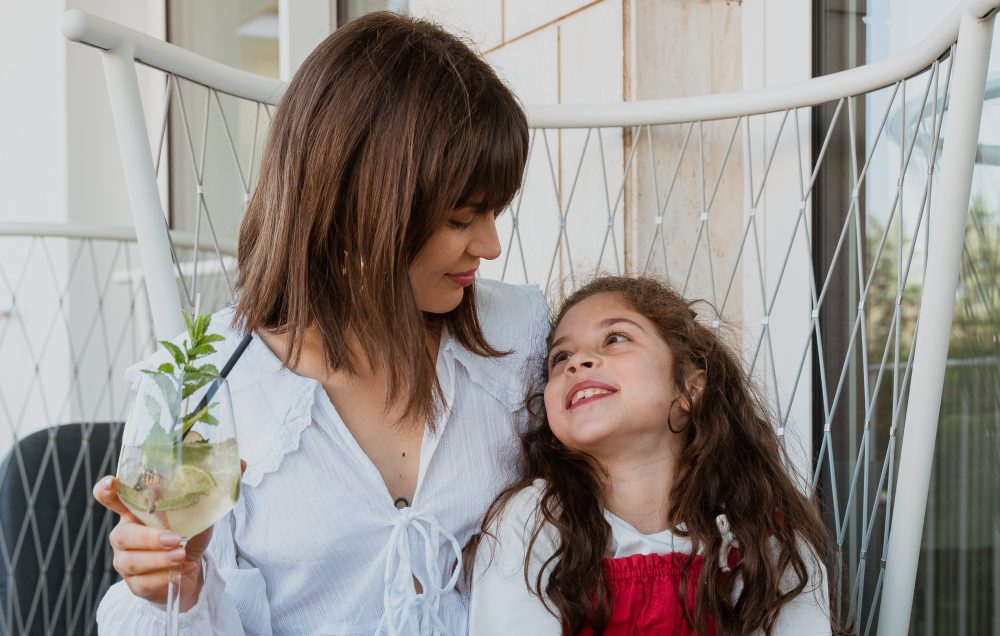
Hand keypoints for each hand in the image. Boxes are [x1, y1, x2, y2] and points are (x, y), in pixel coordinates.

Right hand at [93, 460, 245, 610]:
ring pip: (132, 561)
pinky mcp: (134, 583)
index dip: (107, 490)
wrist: (190, 569)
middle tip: (175, 539)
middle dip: (149, 538)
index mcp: (137, 510)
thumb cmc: (190, 533)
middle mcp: (125, 533)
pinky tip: (181, 571)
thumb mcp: (203, 510)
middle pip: (122, 534)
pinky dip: (165, 577)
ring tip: (182, 556)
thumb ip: (216, 488)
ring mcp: (126, 559)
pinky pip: (142, 582)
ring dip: (159, 559)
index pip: (112, 497)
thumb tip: (242, 464)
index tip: (112, 483)